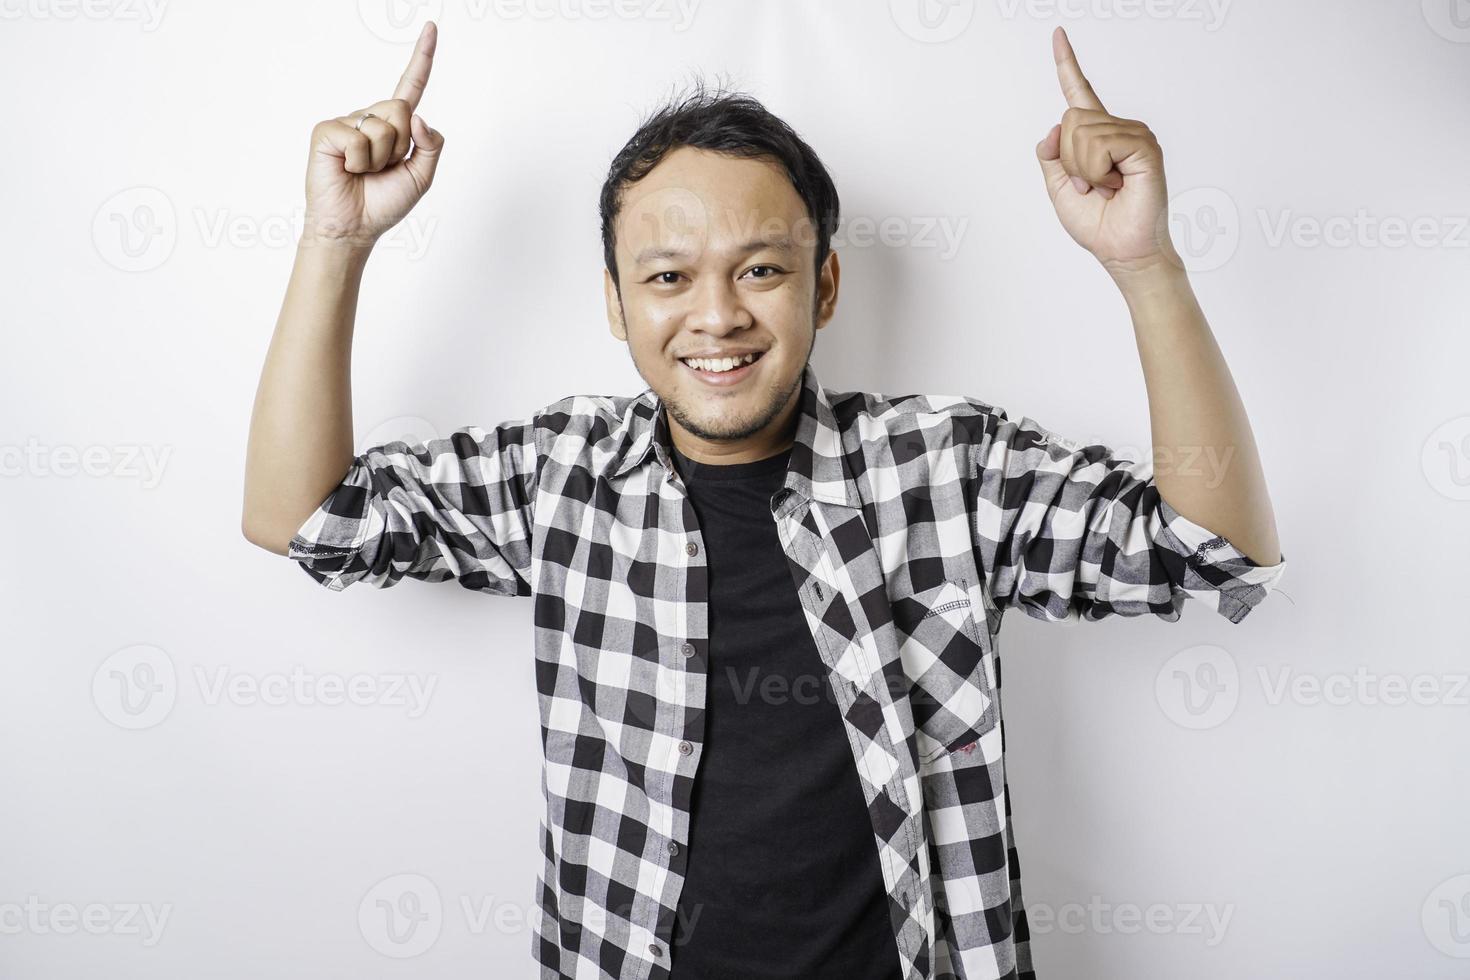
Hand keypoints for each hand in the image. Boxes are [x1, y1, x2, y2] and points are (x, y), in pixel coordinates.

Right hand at [301, 21, 444, 249]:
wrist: (353, 227)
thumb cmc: (383, 203)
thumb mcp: (421, 177)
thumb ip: (432, 146)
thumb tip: (420, 117)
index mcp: (394, 127)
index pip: (411, 87)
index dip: (422, 58)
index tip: (431, 27)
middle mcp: (370, 118)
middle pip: (403, 111)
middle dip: (401, 145)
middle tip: (383, 168)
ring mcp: (347, 122)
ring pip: (384, 126)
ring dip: (381, 158)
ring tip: (364, 172)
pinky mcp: (327, 131)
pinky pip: (358, 138)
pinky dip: (359, 161)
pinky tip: (347, 170)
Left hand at [1035, 27, 1179, 278]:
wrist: (1121, 251)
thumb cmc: (1098, 224)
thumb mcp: (1058, 189)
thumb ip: (1050, 156)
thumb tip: (1054, 127)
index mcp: (1097, 136)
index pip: (1079, 92)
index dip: (1067, 63)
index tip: (1057, 34)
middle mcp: (1118, 129)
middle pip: (1070, 118)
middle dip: (1068, 160)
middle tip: (1090, 186)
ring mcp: (1134, 135)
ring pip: (1081, 132)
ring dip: (1082, 170)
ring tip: (1105, 187)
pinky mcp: (1144, 146)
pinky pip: (1100, 145)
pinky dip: (1096, 171)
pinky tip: (1115, 184)